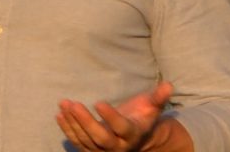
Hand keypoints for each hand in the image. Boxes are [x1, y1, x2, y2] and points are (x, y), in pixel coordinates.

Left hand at [56, 82, 179, 151]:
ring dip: (73, 123)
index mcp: (133, 134)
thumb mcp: (152, 107)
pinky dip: (67, 130)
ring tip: (64, 104)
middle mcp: (118, 147)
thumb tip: (169, 85)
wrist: (136, 138)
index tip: (98, 102)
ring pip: (86, 141)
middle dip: (86, 122)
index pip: (121, 128)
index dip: (110, 117)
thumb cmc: (142, 117)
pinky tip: (60, 115)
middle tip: (73, 104)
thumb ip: (159, 97)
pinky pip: (78, 143)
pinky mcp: (92, 151)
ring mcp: (103, 151)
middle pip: (100, 138)